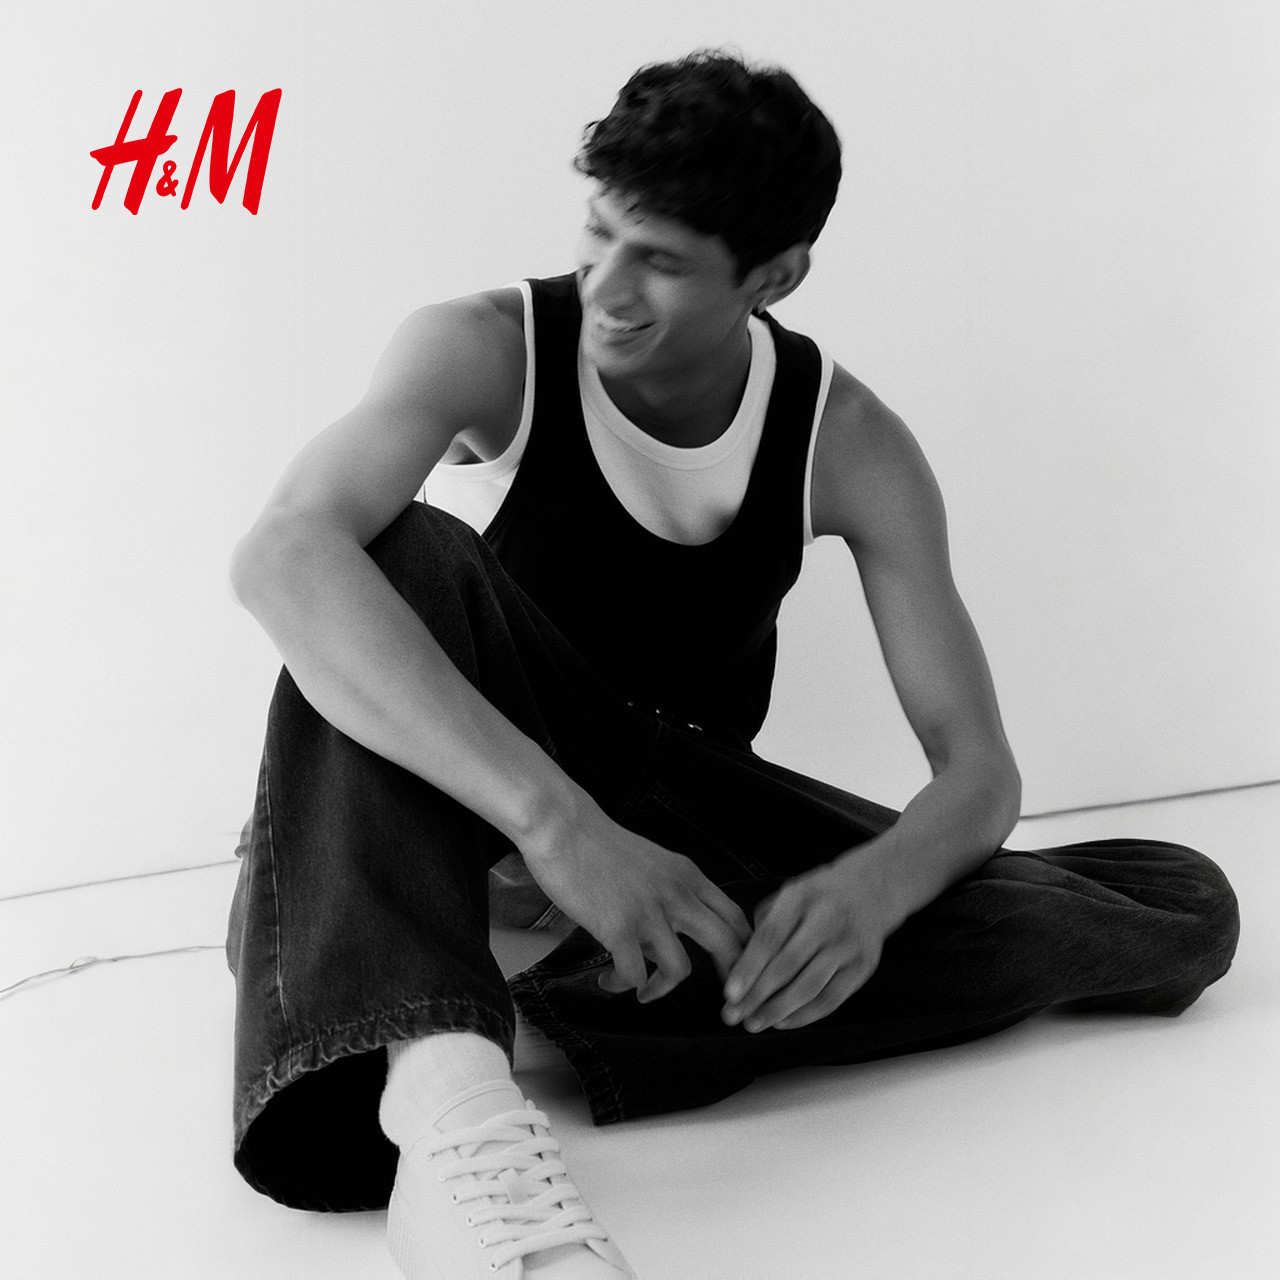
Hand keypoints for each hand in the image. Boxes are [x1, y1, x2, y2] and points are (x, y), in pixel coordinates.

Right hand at [519, 794, 750, 1003]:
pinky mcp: (619, 928)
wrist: (562, 826)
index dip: (744, 951)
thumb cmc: (598, 844)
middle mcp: (677, 893)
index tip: (736, 973)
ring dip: (661, 990)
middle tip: (717, 1002)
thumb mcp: (651, 864)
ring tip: (643, 991)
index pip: (736, 917)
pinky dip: (622, 986)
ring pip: (680, 970)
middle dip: (729, 981)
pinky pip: (634, 975)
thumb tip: (663, 944)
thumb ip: (667, 898)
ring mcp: (649, 911)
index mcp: (688, 875)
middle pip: (727, 945)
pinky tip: (608, 981)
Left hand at [721, 859, 892, 1032]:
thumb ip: (765, 925)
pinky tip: (783, 1022)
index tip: (729, 993)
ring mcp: (848, 945)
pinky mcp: (863, 967)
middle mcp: (827, 920)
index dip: (748, 967)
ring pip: (809, 987)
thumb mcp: (789, 894)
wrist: (871, 891)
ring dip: (778, 1010)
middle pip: (787, 965)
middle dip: (757, 995)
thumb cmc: (819, 896)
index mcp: (801, 897)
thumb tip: (741, 965)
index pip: (770, 937)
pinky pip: (831, 999)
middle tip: (733, 1015)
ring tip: (754, 1023)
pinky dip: (805, 1016)